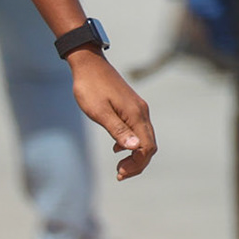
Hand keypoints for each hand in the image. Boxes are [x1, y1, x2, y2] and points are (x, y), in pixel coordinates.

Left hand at [67, 50, 155, 179]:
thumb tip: (135, 148)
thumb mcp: (100, 112)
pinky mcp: (132, 105)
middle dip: (138, 163)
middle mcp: (142, 111)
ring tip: (119, 165)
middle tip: (120, 174)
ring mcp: (138, 108)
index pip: (147, 147)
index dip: (137, 164)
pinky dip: (132, 142)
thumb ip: (118, 130)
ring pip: (145, 137)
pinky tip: (118, 147)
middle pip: (149, 144)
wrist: (89, 64)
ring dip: (135, 154)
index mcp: (136, 114)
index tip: (120, 172)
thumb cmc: (90, 87)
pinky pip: (139, 129)